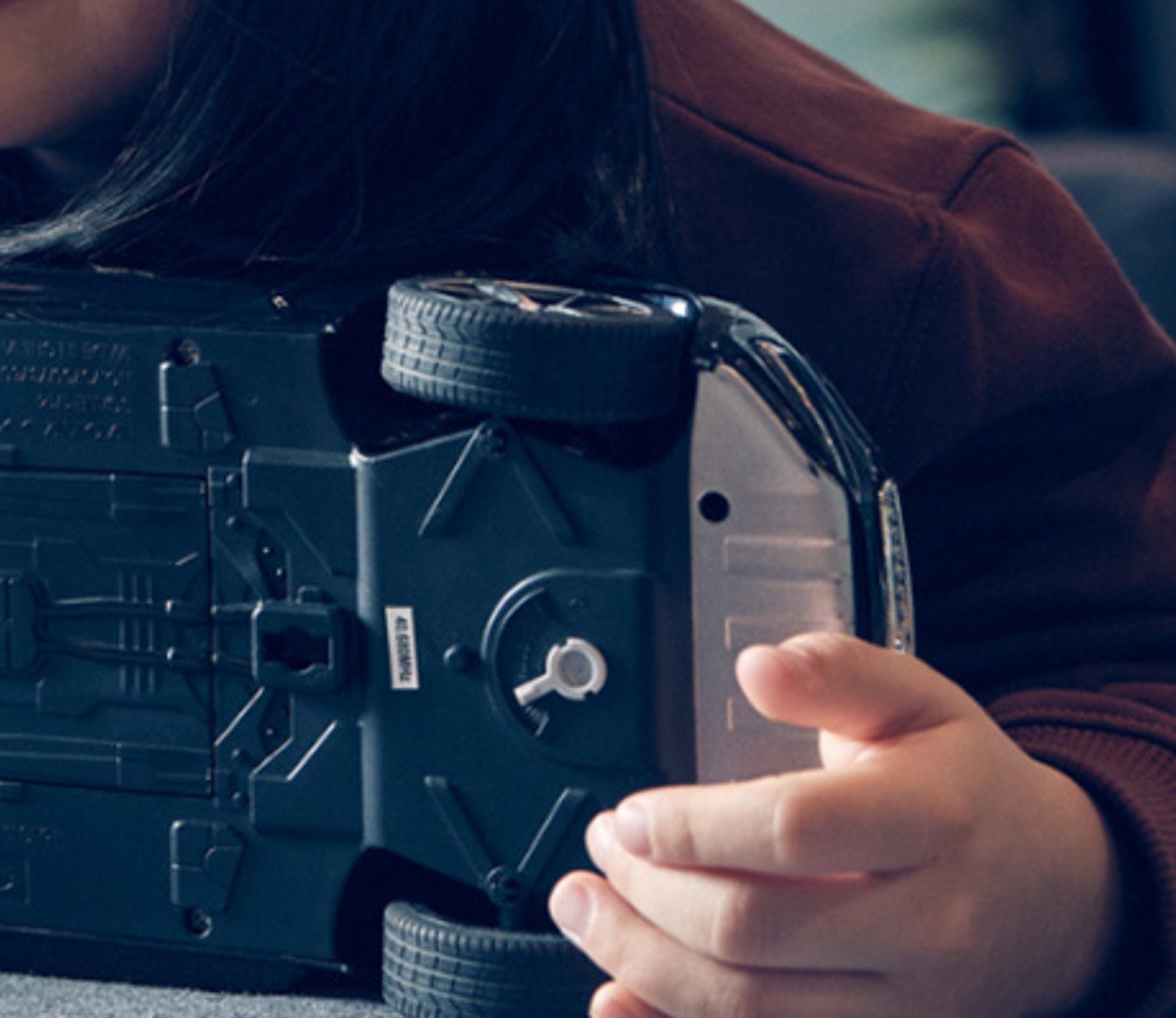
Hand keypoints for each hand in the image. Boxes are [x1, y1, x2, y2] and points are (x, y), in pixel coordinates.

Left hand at [554, 634, 1123, 1017]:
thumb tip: (759, 668)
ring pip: (753, 1007)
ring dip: (645, 962)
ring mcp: (912, 1001)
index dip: (690, 826)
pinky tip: (620, 997)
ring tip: (587, 911)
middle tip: (598, 852)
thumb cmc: (968, 791)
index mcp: (932, 821)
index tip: (626, 813)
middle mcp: (927, 924)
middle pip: (755, 930)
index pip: (791, 832)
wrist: (1064, 897)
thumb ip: (835, 671)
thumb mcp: (918, 703)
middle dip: (647, 893)